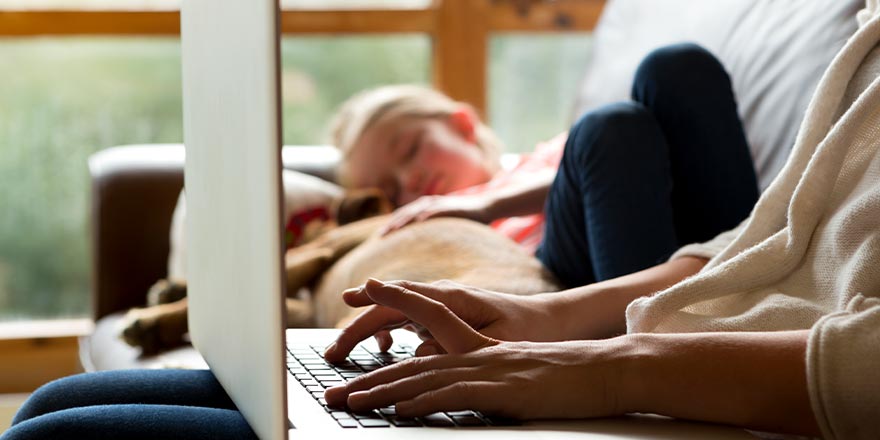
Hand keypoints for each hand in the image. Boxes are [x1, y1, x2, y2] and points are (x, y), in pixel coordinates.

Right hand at [323, 279, 561, 362]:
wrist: (553, 321)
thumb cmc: (530, 330)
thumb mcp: (499, 343)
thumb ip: (459, 347)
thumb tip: (419, 353)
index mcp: (454, 299)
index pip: (405, 296)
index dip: (376, 298)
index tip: (349, 298)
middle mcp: (443, 298)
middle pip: (390, 307)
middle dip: (357, 326)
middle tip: (332, 353)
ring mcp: (442, 306)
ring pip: (394, 313)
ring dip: (367, 330)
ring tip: (343, 354)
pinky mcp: (444, 317)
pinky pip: (408, 321)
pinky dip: (389, 332)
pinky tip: (386, 348)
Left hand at [323, 280, 631, 418]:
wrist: (604, 369)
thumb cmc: (563, 374)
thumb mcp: (515, 371)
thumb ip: (481, 374)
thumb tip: (451, 385)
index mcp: (477, 345)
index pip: (423, 325)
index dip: (388, 316)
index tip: (354, 316)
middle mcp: (475, 351)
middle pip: (410, 360)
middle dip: (367, 376)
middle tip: (333, 391)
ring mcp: (486, 368)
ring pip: (422, 376)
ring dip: (383, 391)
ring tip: (352, 401)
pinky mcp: (501, 389)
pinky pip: (452, 394)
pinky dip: (422, 402)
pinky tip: (399, 410)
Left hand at [380, 194, 493, 235]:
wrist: (486, 207)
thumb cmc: (463, 221)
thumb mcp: (443, 228)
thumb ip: (430, 236)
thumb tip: (420, 254)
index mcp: (424, 209)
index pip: (402, 217)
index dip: (390, 226)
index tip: (378, 238)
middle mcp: (428, 203)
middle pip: (405, 213)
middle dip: (392, 224)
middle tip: (380, 237)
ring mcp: (439, 203)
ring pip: (417, 210)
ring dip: (405, 219)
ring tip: (394, 229)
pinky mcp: (451, 206)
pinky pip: (437, 210)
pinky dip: (427, 215)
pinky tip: (420, 221)